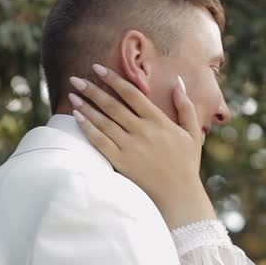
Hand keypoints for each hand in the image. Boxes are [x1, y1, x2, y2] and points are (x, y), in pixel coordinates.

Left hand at [69, 64, 215, 228]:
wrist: (179, 195)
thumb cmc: (186, 163)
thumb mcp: (192, 132)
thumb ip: (186, 106)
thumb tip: (178, 81)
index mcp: (158, 121)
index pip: (131, 94)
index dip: (113, 79)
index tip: (98, 69)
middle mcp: (142, 131)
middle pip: (112, 105)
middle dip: (92, 89)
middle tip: (76, 78)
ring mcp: (130, 147)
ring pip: (103, 122)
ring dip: (86, 106)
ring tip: (72, 95)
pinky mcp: (121, 162)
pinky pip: (100, 142)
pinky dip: (88, 128)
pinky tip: (77, 118)